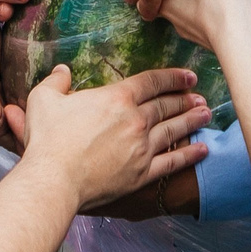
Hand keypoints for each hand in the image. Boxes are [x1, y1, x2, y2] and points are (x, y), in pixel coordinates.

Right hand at [6, 66, 210, 211]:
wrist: (54, 180)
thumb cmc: (47, 141)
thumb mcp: (43, 100)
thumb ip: (56, 82)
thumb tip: (63, 71)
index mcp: (117, 98)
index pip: (152, 82)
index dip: (172, 77)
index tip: (188, 76)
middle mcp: (135, 120)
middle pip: (167, 105)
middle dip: (186, 99)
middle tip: (200, 96)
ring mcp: (142, 148)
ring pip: (174, 130)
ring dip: (192, 121)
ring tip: (207, 114)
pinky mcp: (142, 174)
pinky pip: (172, 162)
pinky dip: (190, 155)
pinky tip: (203, 149)